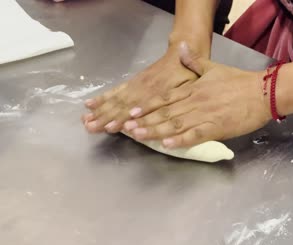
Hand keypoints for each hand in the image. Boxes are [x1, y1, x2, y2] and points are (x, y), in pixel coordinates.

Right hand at [82, 43, 198, 132]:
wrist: (182, 52)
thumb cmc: (189, 74)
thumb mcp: (188, 86)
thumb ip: (177, 97)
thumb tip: (164, 107)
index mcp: (158, 92)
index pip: (138, 108)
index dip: (125, 118)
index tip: (112, 127)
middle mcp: (143, 89)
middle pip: (121, 105)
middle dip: (105, 117)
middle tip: (90, 127)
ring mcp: (136, 84)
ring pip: (116, 99)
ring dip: (100, 110)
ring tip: (85, 120)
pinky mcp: (133, 81)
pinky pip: (116, 90)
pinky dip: (103, 97)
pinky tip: (90, 104)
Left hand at [122, 42, 270, 147]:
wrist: (262, 92)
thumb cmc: (238, 81)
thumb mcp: (214, 67)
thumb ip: (194, 60)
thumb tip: (181, 47)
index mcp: (192, 89)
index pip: (165, 98)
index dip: (147, 106)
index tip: (131, 111)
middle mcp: (194, 102)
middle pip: (165, 113)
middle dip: (145, 121)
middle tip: (126, 128)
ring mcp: (204, 115)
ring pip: (175, 124)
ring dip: (156, 131)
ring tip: (139, 136)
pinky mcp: (216, 128)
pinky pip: (195, 135)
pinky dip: (181, 140)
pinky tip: (168, 145)